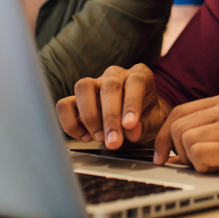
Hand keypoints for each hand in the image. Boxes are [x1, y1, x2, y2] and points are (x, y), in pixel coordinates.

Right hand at [55, 64, 170, 148]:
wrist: (134, 121)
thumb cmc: (146, 118)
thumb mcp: (154, 122)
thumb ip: (145, 124)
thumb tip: (131, 132)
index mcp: (139, 75)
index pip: (135, 82)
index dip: (131, 104)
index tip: (130, 125)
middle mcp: (115, 75)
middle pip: (109, 87)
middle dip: (110, 117)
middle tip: (114, 142)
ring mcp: (94, 83)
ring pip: (83, 87)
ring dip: (90, 116)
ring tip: (99, 138)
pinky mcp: (76, 98)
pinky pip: (64, 104)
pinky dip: (71, 123)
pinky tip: (85, 137)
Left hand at [154, 90, 218, 195]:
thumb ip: (215, 128)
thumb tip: (176, 147)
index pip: (181, 111)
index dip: (165, 136)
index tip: (163, 155)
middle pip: (177, 124)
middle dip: (174, 150)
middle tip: (188, 166)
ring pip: (185, 139)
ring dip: (191, 160)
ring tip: (213, 167)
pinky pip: (199, 155)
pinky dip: (202, 168)